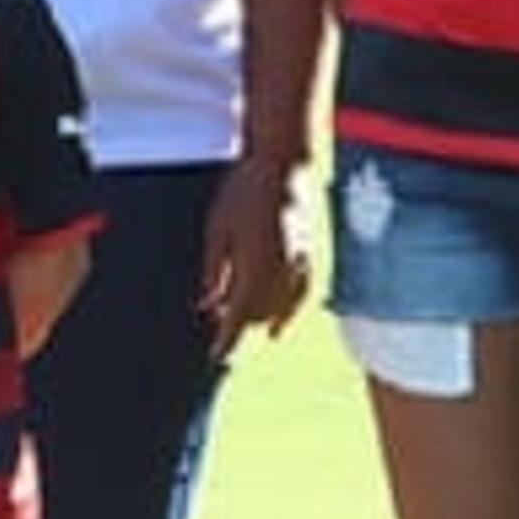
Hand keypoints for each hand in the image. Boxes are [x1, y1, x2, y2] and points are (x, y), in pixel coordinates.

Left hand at [198, 155, 313, 360]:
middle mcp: (281, 269)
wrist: (283, 162)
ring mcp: (299, 261)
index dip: (227, 339)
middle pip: (258, 313)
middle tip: (216, 320)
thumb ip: (214, 270)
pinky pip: (302, 293)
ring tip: (241, 318)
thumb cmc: (243, 191)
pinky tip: (278, 324)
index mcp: (255, 264)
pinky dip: (289, 311)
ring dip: (260, 317)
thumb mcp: (217, 229)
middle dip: (238, 322)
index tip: (217, 356)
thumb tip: (208, 304)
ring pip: (281, 306)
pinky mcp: (310, 253)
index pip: (239, 315)